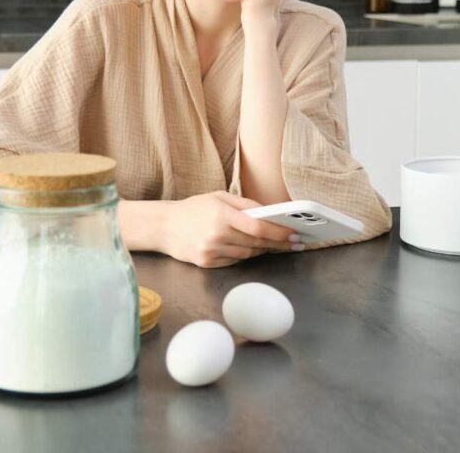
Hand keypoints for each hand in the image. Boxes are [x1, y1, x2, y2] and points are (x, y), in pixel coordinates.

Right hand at [159, 191, 302, 268]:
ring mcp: (211, 251)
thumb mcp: (218, 197)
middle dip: (279, 243)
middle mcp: (217, 235)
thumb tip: (271, 212)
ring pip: (248, 253)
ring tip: (277, 245)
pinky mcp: (207, 263)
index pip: (258, 226)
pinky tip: (251, 248)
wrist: (164, 226)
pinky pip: (235, 261)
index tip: (295, 234)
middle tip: (295, 243)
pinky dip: (245, 254)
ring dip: (264, 249)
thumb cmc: (193, 208)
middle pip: (257, 242)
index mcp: (221, 214)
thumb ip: (245, 204)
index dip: (280, 232)